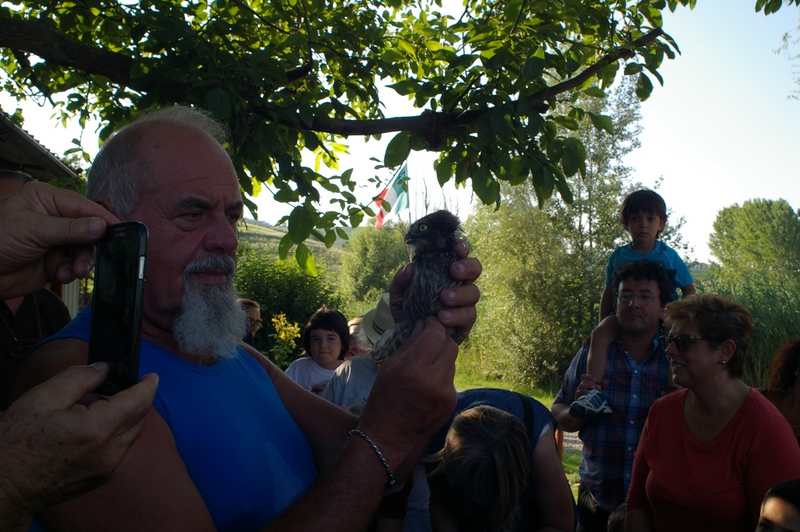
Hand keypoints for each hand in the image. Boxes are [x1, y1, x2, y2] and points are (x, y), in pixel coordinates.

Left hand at [0, 182, 118, 298]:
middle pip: (88, 229)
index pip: (83, 206)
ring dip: (81, 262)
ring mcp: (55, 239)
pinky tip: (61, 275)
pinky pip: (74, 264)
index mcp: (47, 200)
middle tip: (88, 259)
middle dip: (90, 246)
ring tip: (74, 271)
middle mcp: (54, 217)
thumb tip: (102, 225)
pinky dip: (71, 271)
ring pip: (84, 249)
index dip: (102, 218)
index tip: (120, 230)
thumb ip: (71, 229)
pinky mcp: (54, 259)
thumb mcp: (34, 230)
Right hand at [0, 363, 157, 523]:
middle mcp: (110, 452)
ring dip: (125, 416)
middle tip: (119, 386)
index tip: (151, 376)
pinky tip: (92, 426)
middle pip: (140, 418)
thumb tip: (103, 369)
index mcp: (98, 429)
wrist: (4, 484)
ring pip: (132, 434)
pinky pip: (120, 448)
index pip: (139, 402)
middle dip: (137, 398)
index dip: (148, 385)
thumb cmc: (18, 442)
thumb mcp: (44, 397)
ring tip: (95, 405)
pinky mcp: (102, 477)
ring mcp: (108, 468)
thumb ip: (80, 377)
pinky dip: (116, 432)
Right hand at [358, 317, 457, 479]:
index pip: (435, 335)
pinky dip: (442, 374)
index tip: (429, 321)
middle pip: (450, 345)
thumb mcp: (389, 367)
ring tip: (426, 362)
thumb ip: (410, 343)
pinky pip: (451, 378)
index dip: (434, 324)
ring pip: (452, 361)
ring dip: (442, 356)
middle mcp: (433, 380)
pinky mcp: (451, 402)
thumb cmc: (383, 399)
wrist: (389, 437)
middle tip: (430, 337)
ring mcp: (446, 393)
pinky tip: (428, 381)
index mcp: (413, 369)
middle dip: (441, 338)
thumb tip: (424, 324)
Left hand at [389, 240, 480, 343]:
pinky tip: (442, 317)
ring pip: (474, 293)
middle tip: (453, 271)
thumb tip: (410, 268)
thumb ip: (401, 280)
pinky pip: (468, 317)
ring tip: (444, 298)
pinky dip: (456, 315)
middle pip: (475, 269)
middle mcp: (459, 285)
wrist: (407, 337)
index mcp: (446, 272)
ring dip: (461, 294)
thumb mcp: (398, 294)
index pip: (459, 255)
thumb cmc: (407, 309)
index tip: (456, 247)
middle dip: (468, 267)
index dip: (462, 248)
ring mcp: (464, 304)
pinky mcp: (465, 323)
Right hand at [576, 374, 606, 398]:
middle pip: (584, 381)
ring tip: (594, 388)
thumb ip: (603, 385)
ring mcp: (579, 390)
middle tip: (598, 387)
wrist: (592, 405)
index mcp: (586, 383)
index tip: (596, 380)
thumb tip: (606, 381)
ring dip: (588, 386)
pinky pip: (578, 392)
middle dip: (591, 383)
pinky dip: (582, 391)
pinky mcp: (577, 396)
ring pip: (581, 385)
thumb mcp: (600, 390)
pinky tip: (586, 391)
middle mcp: (581, 386)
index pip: (584, 376)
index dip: (589, 377)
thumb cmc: (595, 396)